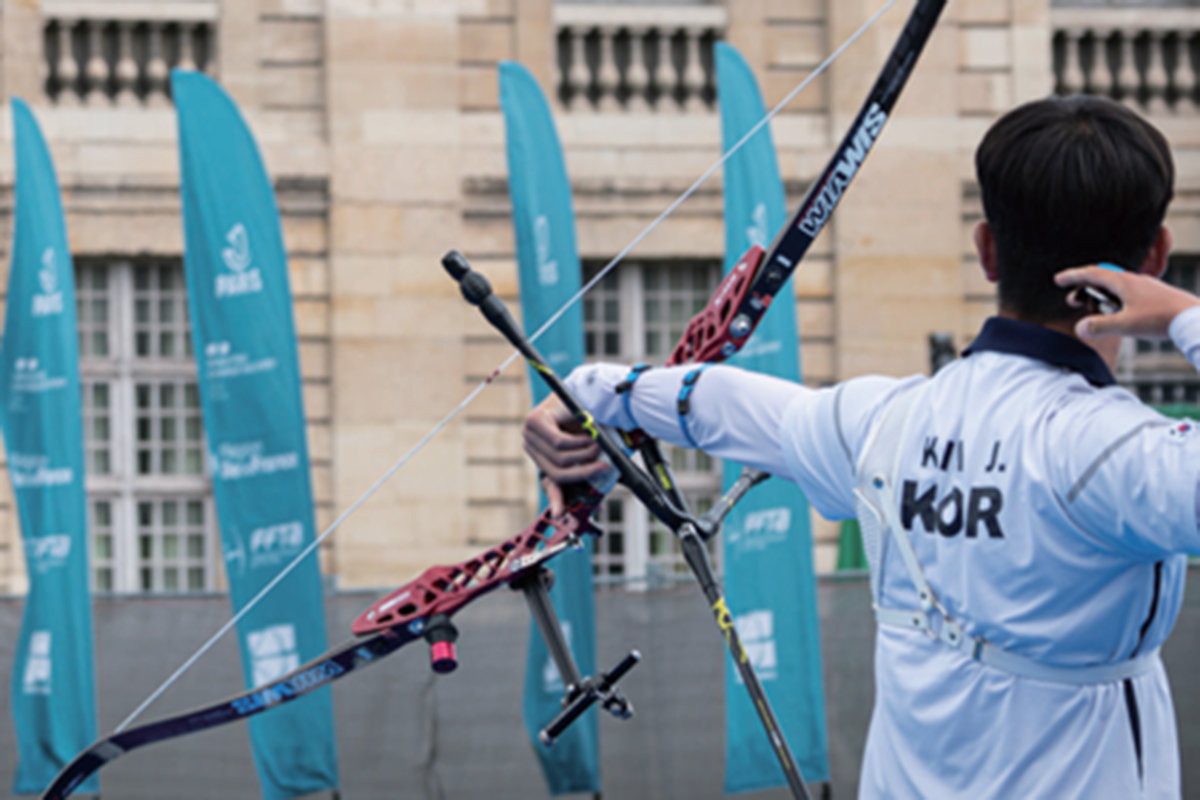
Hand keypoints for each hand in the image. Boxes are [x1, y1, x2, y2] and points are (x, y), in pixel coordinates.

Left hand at [523, 395, 610, 514]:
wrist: (592, 392)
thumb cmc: (592, 422)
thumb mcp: (588, 453)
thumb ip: (584, 474)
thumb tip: (587, 510)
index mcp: (542, 455)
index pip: (548, 481)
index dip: (556, 498)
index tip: (559, 514)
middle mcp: (532, 444)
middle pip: (557, 472)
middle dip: (584, 471)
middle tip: (604, 466)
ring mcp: (530, 433)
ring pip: (559, 458)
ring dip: (584, 454)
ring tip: (597, 444)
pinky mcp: (535, 421)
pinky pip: (558, 443)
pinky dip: (578, 442)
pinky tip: (590, 435)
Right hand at [1055, 265, 1199, 339]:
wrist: (1194, 317)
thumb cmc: (1161, 318)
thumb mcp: (1125, 325)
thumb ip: (1100, 326)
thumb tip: (1079, 328)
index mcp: (1123, 282)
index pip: (1092, 274)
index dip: (1073, 276)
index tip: (1059, 280)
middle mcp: (1134, 280)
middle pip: (1103, 278)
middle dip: (1085, 288)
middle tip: (1073, 301)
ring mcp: (1146, 287)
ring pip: (1117, 286)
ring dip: (1101, 296)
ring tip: (1096, 310)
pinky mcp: (1155, 295)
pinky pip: (1128, 292)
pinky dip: (1116, 299)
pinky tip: (1120, 313)